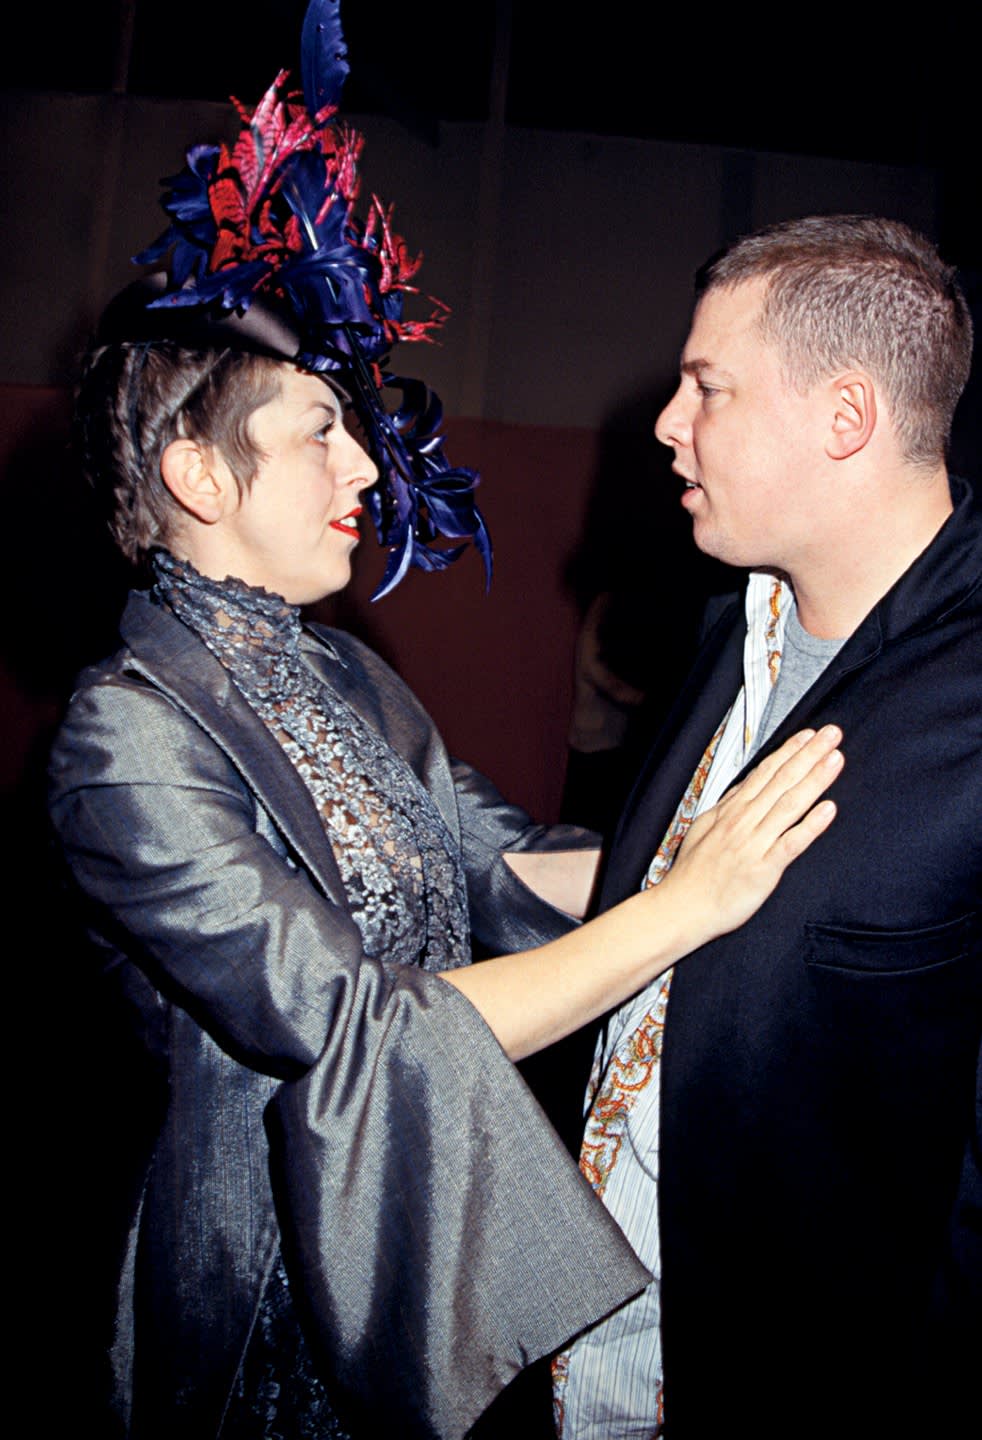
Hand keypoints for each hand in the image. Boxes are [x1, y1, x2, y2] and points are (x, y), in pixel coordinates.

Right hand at [666, 725, 842, 943]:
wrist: (682, 908)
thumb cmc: (693, 873)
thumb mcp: (704, 828)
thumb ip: (728, 807)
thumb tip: (744, 788)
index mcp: (731, 811)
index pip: (765, 773)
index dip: (789, 752)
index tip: (809, 735)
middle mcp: (744, 821)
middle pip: (782, 781)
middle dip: (809, 755)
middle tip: (832, 734)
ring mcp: (754, 843)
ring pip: (789, 804)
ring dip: (814, 779)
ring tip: (835, 759)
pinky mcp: (763, 868)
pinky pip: (791, 843)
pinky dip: (810, 825)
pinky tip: (828, 809)